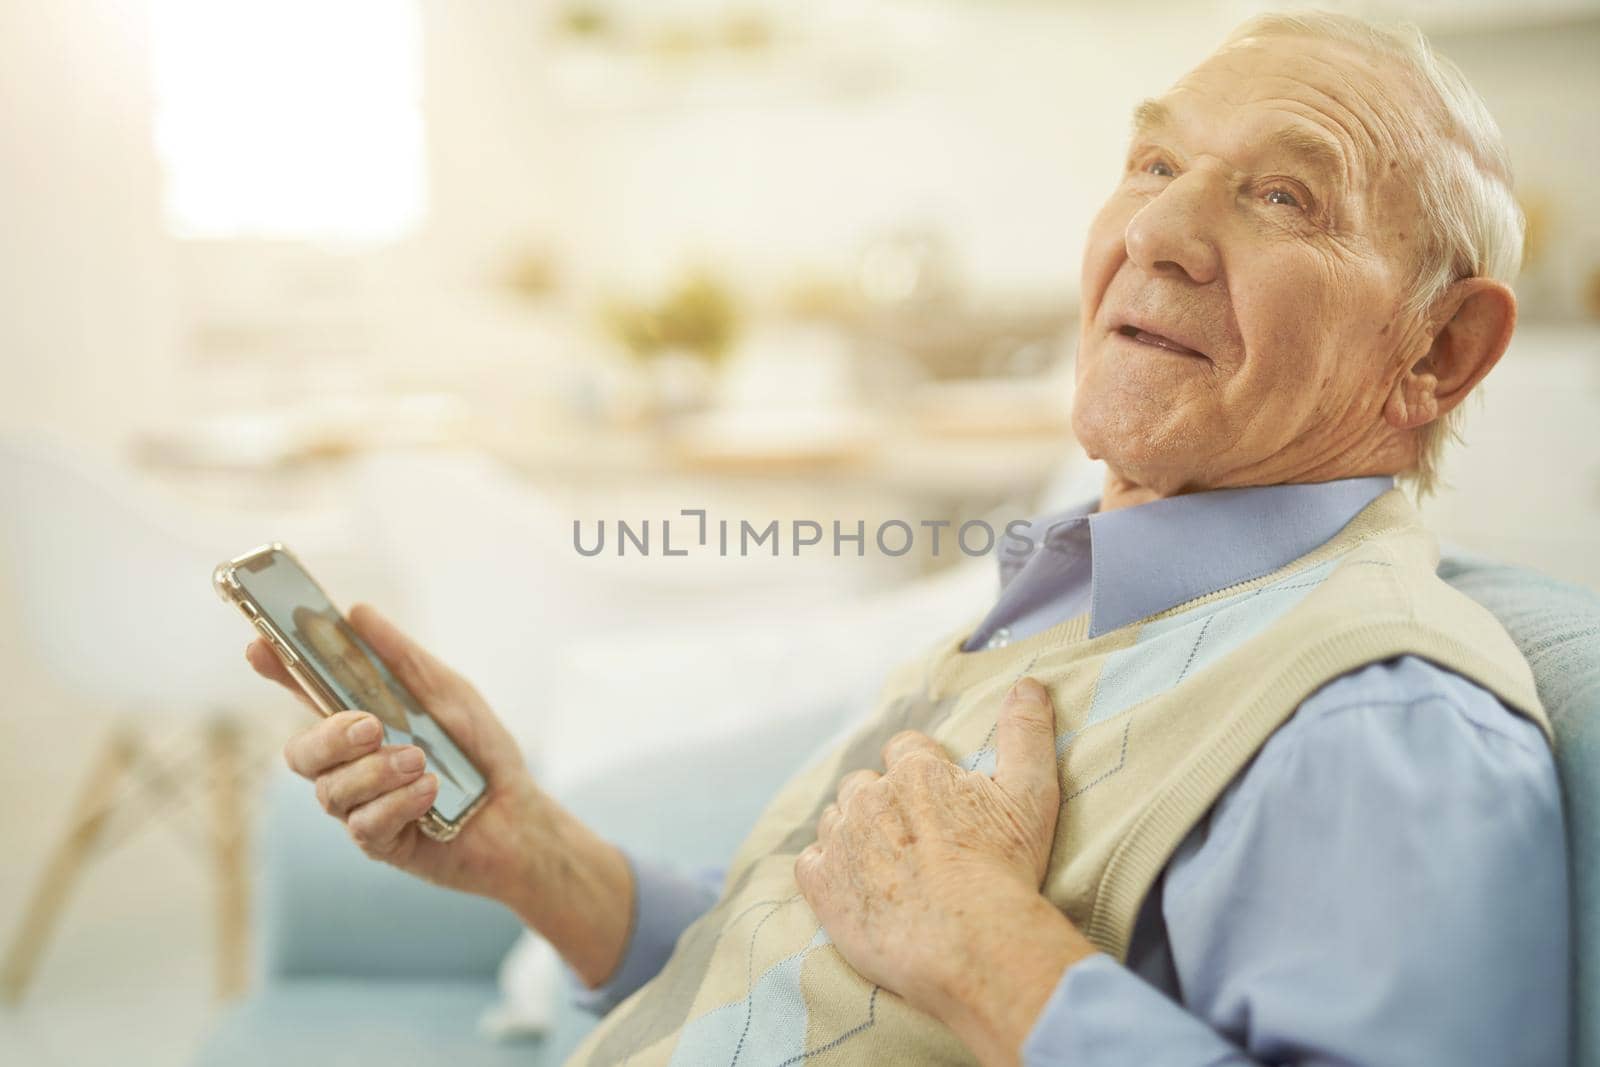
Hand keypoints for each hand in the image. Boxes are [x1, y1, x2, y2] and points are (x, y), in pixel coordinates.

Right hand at [249, 604, 536, 893]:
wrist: (519, 815)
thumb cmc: (480, 751)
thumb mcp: (449, 694)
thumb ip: (403, 659)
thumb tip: (358, 612)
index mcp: (359, 722)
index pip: (306, 693)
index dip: (277, 671)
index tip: (259, 646)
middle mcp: (349, 766)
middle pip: (300, 753)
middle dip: (329, 736)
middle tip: (371, 726)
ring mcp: (360, 806)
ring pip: (330, 791)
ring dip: (376, 772)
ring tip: (420, 760)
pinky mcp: (380, 843)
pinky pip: (364, 825)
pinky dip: (399, 804)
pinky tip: (430, 792)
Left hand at [794, 677, 1094, 1063]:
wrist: (970, 942)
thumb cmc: (1004, 870)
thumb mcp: (1031, 794)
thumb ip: (1026, 734)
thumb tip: (1028, 684)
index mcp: (916, 770)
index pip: (905, 749)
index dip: (920, 771)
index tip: (936, 799)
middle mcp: (870, 796)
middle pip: (864, 784)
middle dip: (882, 802)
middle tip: (912, 838)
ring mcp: (841, 840)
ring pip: (834, 819)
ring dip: (852, 833)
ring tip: (883, 865)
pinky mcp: (821, 884)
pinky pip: (808, 862)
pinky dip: (825, 870)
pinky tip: (851, 888)